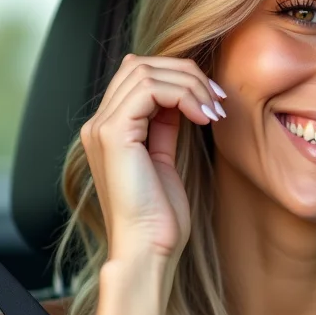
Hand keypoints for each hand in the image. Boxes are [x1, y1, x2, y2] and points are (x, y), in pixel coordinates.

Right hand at [79, 54, 225, 263]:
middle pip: (140, 66)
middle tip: (217, 100)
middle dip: (186, 75)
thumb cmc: (160, 217)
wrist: (149, 248)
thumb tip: (182, 96)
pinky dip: (182, 94)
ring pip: (145, 71)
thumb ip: (165, 127)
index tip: (213, 100)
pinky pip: (148, 89)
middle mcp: (98, 124)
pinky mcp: (113, 134)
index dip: (179, 78)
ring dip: (189, 84)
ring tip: (213, 111)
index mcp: (109, 130)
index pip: (139, 76)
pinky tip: (202, 116)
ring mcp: (101, 127)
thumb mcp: (164, 160)